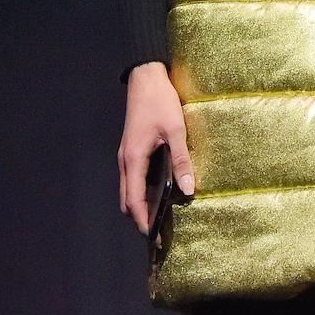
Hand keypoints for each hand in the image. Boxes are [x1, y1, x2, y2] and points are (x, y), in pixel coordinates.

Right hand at [118, 62, 194, 234]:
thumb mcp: (175, 129)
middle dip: (139, 216)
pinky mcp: (130, 147)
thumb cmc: (160, 101)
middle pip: (126, 199)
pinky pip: (131, 176)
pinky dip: (139, 189)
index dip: (142, 221)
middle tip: (158, 228)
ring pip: (127, 188)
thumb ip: (181, 160)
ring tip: (159, 211)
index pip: (133, 201)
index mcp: (133, 159)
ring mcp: (125, 153)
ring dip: (138, 203)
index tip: (154, 237)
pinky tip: (157, 187)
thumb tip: (189, 188)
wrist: (145, 77)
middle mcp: (124, 160)